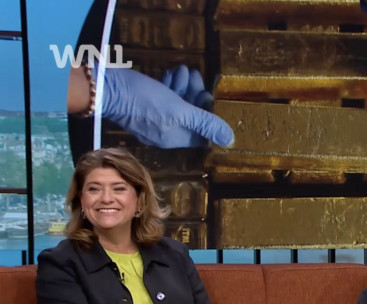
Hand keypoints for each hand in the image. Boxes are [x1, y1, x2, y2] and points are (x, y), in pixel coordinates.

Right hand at [102, 65, 234, 147]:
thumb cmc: (144, 101)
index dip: (209, 115)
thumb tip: (230, 140)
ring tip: (183, 70)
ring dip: (184, 86)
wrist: (105, 87)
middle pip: (190, 116)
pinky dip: (170, 85)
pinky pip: (164, 97)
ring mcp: (153, 118)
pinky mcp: (144, 103)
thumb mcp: (180, 111)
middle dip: (196, 95)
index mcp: (174, 138)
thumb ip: (205, 123)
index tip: (209, 98)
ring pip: (177, 103)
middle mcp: (164, 131)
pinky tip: (170, 73)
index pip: (202, 132)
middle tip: (195, 76)